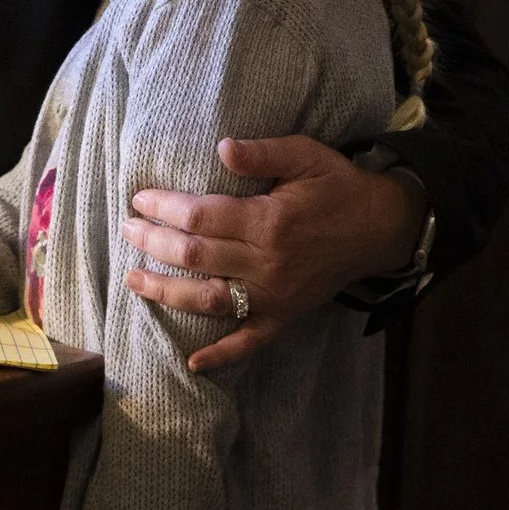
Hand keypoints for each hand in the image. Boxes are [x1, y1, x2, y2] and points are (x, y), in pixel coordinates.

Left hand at [122, 135, 426, 372]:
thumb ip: (263, 152)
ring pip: (209, 300)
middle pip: (195, 256)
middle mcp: (267, 262)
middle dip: (153, 243)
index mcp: (269, 220)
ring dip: (166, 292)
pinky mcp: (284, 316)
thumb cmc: (337, 186)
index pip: (201, 217)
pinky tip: (192, 362)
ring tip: (132, 280)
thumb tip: (222, 147)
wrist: (382, 227)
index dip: (164, 208)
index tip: (140, 200)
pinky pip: (249, 341)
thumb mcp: (307, 155)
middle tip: (126, 230)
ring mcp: (274, 295)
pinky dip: (221, 355)